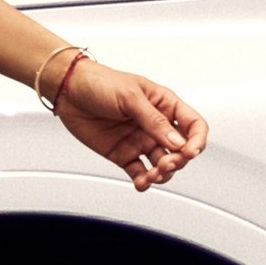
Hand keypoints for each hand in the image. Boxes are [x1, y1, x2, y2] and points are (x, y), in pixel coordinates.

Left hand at [53, 56, 208, 191]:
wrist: (68, 90)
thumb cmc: (100, 82)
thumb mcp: (130, 97)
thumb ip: (154, 121)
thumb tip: (176, 142)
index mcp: (164, 105)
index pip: (193, 125)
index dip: (197, 140)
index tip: (189, 151)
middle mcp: (155, 125)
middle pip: (180, 150)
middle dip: (178, 160)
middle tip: (166, 163)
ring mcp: (140, 140)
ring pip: (162, 165)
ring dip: (162, 174)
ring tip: (152, 174)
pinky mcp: (124, 154)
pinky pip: (139, 172)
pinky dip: (144, 181)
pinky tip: (142, 182)